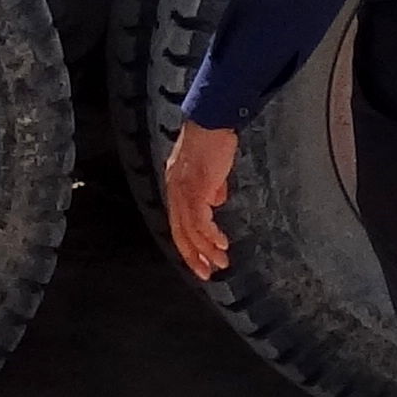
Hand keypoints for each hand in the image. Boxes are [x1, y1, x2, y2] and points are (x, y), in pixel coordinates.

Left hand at [163, 123, 238, 277]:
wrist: (211, 122)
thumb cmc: (213, 140)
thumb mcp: (210, 168)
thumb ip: (211, 186)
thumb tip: (216, 202)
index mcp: (176, 187)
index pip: (178, 223)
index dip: (188, 244)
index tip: (200, 261)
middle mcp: (175, 192)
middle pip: (180, 233)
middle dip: (193, 257)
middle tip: (206, 274)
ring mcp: (183, 192)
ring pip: (190, 231)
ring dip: (206, 250)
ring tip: (221, 264)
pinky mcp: (196, 190)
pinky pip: (200, 222)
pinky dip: (210, 236)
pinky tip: (221, 245)